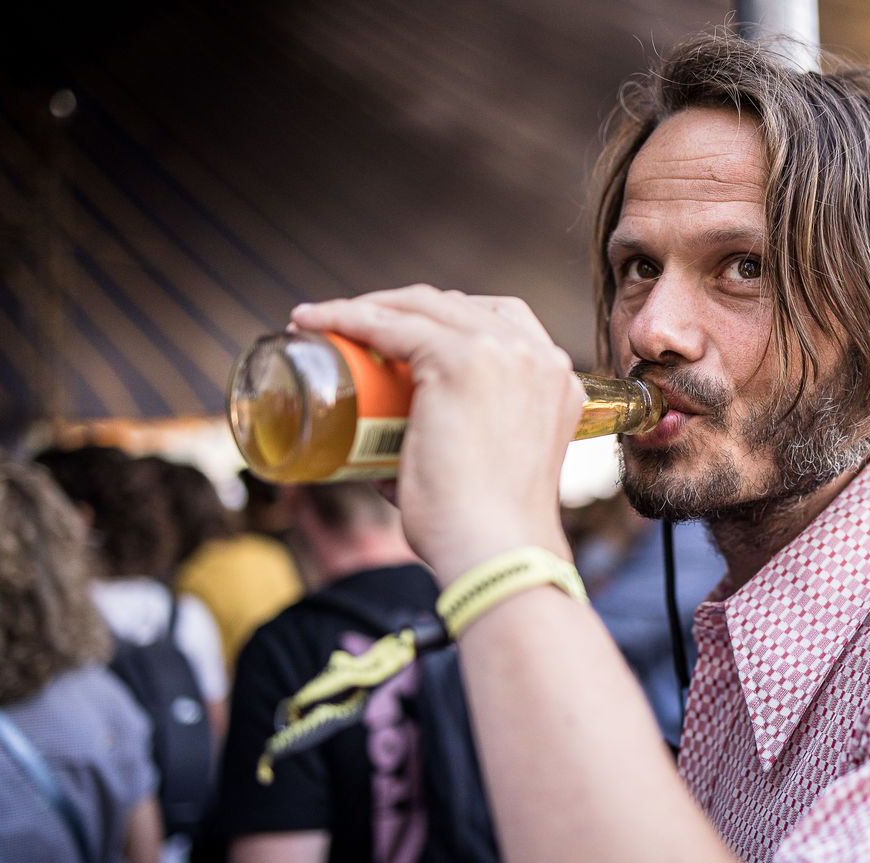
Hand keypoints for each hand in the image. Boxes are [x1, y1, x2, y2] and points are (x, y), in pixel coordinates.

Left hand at [291, 285, 583, 582]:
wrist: (496, 550)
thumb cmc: (484, 530)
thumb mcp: (485, 469)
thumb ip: (449, 452)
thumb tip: (376, 461)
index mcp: (556, 379)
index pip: (494, 321)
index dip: (439, 320)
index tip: (392, 337)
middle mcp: (539, 355)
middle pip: (456, 306)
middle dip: (398, 310)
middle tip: (348, 331)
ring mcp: (504, 352)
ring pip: (422, 307)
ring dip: (367, 307)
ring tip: (322, 324)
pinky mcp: (461, 361)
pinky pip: (390, 324)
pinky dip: (346, 317)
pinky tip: (314, 322)